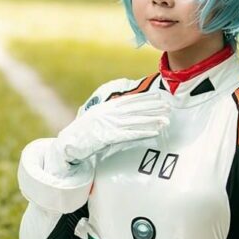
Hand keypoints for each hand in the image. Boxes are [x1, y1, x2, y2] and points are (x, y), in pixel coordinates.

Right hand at [54, 91, 169, 164]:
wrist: (69, 142)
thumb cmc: (82, 133)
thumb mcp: (96, 117)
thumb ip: (109, 114)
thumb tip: (121, 111)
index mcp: (107, 106)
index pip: (130, 100)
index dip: (145, 97)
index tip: (158, 96)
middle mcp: (110, 113)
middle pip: (136, 108)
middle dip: (153, 107)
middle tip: (168, 106)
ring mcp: (110, 124)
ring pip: (136, 121)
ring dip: (152, 120)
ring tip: (166, 120)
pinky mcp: (109, 136)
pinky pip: (130, 134)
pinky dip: (143, 132)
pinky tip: (154, 132)